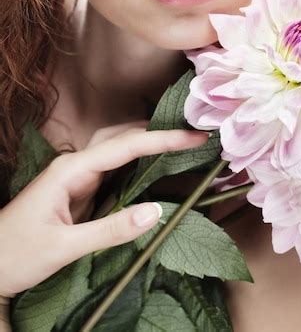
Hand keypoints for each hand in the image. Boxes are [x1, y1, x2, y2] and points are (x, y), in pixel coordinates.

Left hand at [0, 126, 208, 296]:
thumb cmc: (16, 254)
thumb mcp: (63, 247)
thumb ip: (110, 229)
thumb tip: (157, 212)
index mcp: (70, 169)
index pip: (124, 146)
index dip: (162, 139)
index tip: (193, 136)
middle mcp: (76, 165)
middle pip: (123, 137)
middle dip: (159, 133)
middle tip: (195, 135)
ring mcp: (78, 177)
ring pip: (119, 149)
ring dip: (150, 143)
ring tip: (183, 143)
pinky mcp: (80, 191)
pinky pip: (115, 169)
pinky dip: (139, 163)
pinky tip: (156, 165)